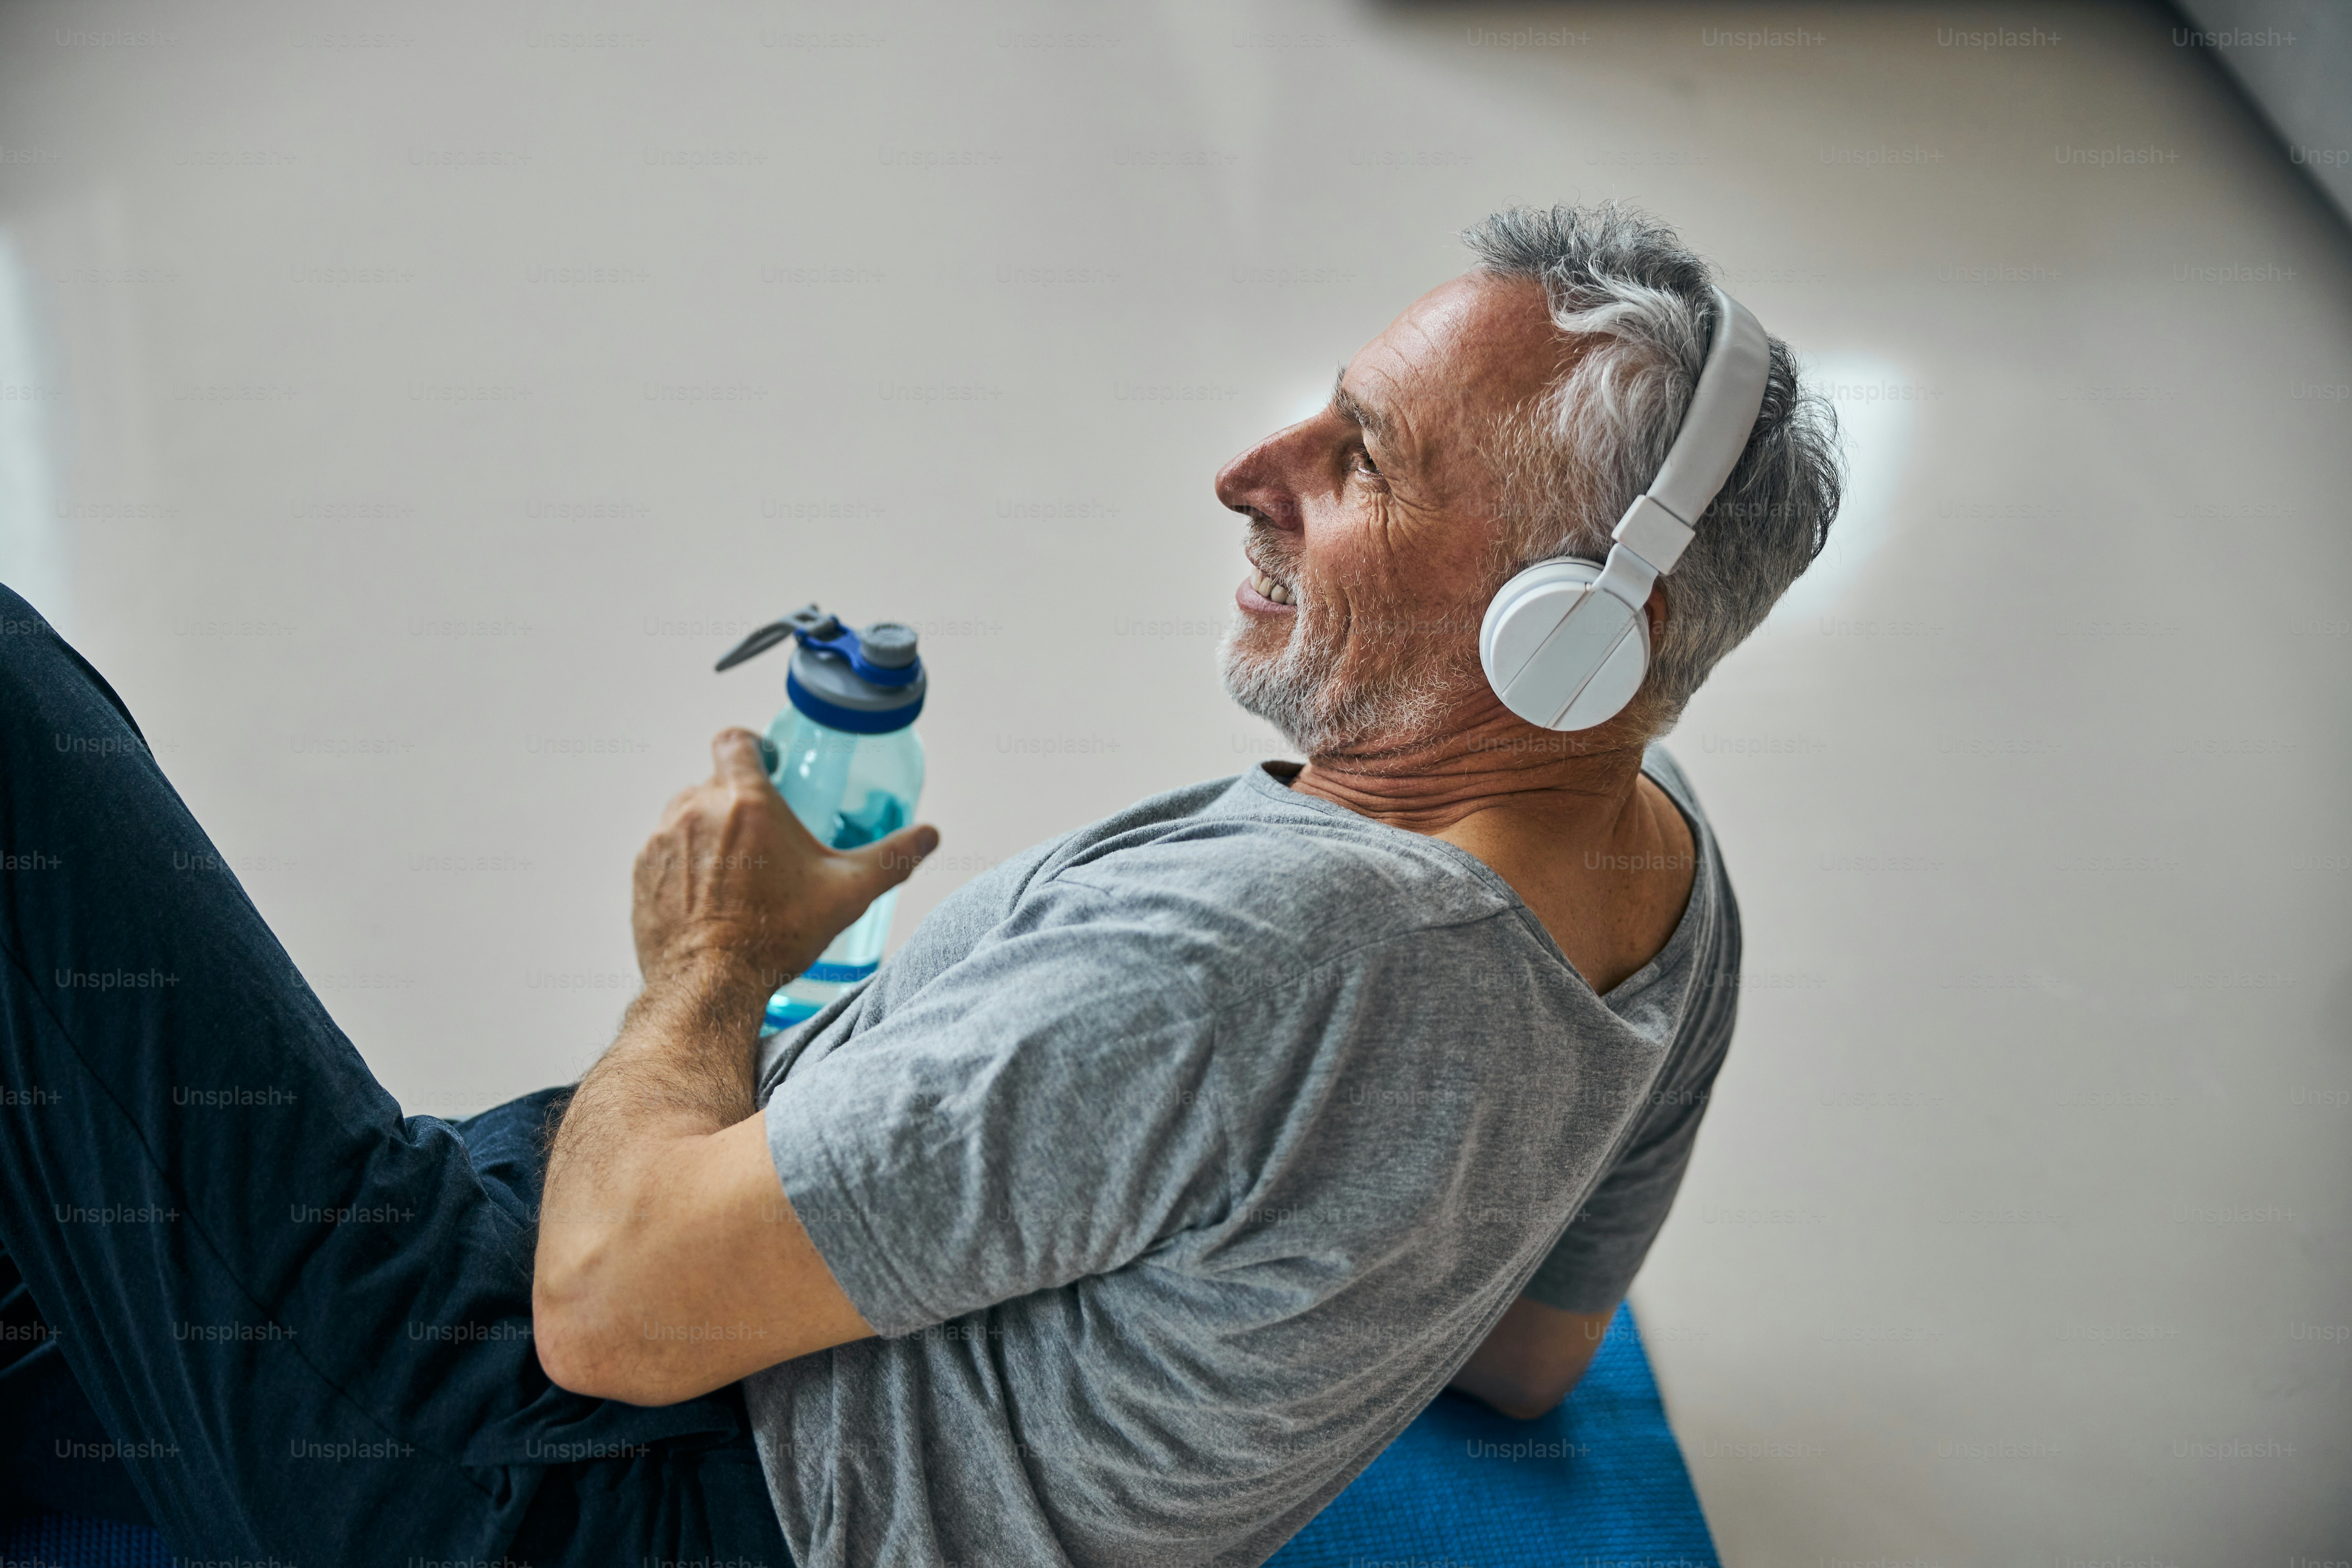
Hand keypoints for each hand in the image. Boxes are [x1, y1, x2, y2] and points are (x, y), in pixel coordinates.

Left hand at [631, 729, 937, 999]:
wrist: (711, 985)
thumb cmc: (776, 935)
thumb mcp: (847, 893)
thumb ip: (891, 857)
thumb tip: (930, 836)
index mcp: (744, 800)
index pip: (735, 740)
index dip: (752, 747)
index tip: (768, 766)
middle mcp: (695, 809)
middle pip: (716, 783)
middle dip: (739, 803)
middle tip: (765, 839)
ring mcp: (662, 840)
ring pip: (687, 816)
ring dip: (711, 834)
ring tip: (738, 873)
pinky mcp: (643, 872)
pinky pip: (666, 851)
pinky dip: (686, 864)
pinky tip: (710, 896)